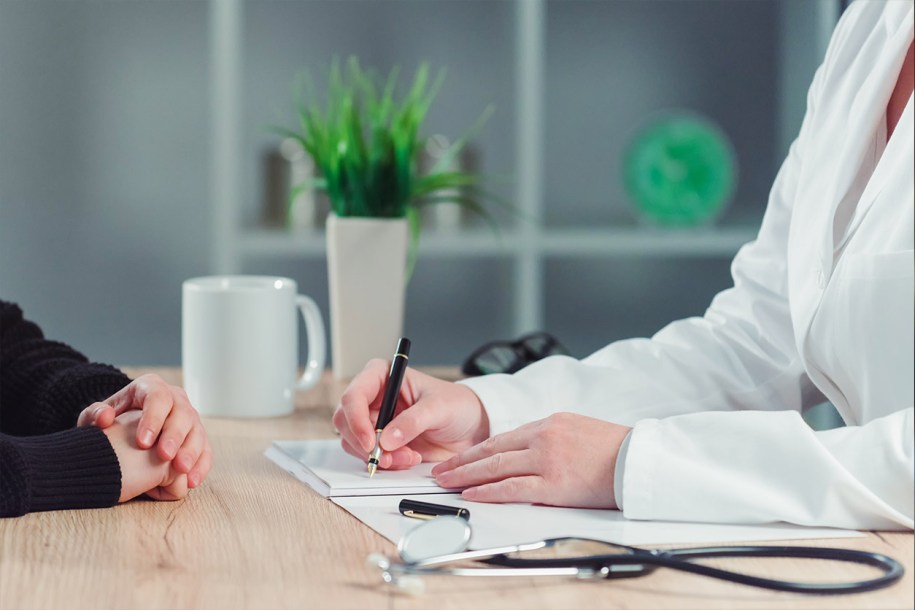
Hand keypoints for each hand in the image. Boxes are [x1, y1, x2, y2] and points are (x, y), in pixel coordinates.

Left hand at [77, 374, 211, 488]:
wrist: (121, 434)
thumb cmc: (109, 425)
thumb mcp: (94, 418)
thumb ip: (94, 414)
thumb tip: (105, 417)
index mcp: (151, 388)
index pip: (158, 397)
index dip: (153, 418)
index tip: (142, 443)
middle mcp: (175, 400)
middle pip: (183, 413)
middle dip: (175, 435)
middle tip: (165, 456)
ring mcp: (189, 418)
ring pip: (197, 431)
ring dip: (191, 451)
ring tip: (181, 470)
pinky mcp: (197, 438)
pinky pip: (205, 450)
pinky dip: (201, 465)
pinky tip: (191, 481)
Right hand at [333, 359, 489, 469]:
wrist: (471, 428)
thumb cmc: (457, 405)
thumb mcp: (440, 408)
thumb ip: (413, 421)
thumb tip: (387, 439)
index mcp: (383, 376)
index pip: (354, 395)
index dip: (356, 419)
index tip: (371, 441)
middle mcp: (374, 398)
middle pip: (345, 420)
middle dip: (364, 442)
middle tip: (386, 456)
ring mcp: (375, 421)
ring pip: (354, 441)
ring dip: (377, 455)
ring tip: (408, 457)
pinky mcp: (381, 442)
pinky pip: (368, 456)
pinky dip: (385, 463)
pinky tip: (408, 459)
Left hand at [432, 413, 630, 508]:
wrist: (638, 460)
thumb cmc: (612, 449)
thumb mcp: (577, 429)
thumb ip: (549, 438)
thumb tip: (526, 451)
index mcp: (548, 423)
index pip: (502, 437)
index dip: (476, 450)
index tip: (458, 457)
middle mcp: (543, 437)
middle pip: (492, 450)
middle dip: (462, 462)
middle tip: (440, 470)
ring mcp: (546, 460)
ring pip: (495, 467)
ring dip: (466, 475)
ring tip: (446, 482)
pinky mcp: (553, 484)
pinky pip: (512, 488)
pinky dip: (488, 491)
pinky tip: (472, 494)